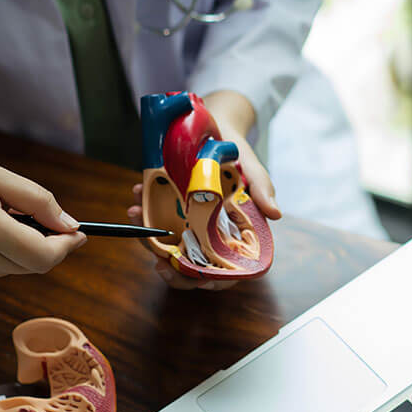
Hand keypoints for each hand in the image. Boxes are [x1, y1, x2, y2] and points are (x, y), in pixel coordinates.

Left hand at [126, 90, 279, 289]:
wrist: (217, 130)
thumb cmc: (239, 157)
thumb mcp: (253, 171)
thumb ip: (263, 191)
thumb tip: (275, 214)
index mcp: (236, 237)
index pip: (225, 271)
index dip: (209, 280)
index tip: (194, 278)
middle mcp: (211, 237)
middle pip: (193, 268)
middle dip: (172, 270)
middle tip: (158, 263)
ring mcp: (190, 226)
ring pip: (169, 247)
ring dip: (149, 239)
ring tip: (137, 214)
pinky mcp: (171, 212)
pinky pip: (155, 222)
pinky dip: (144, 215)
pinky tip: (136, 198)